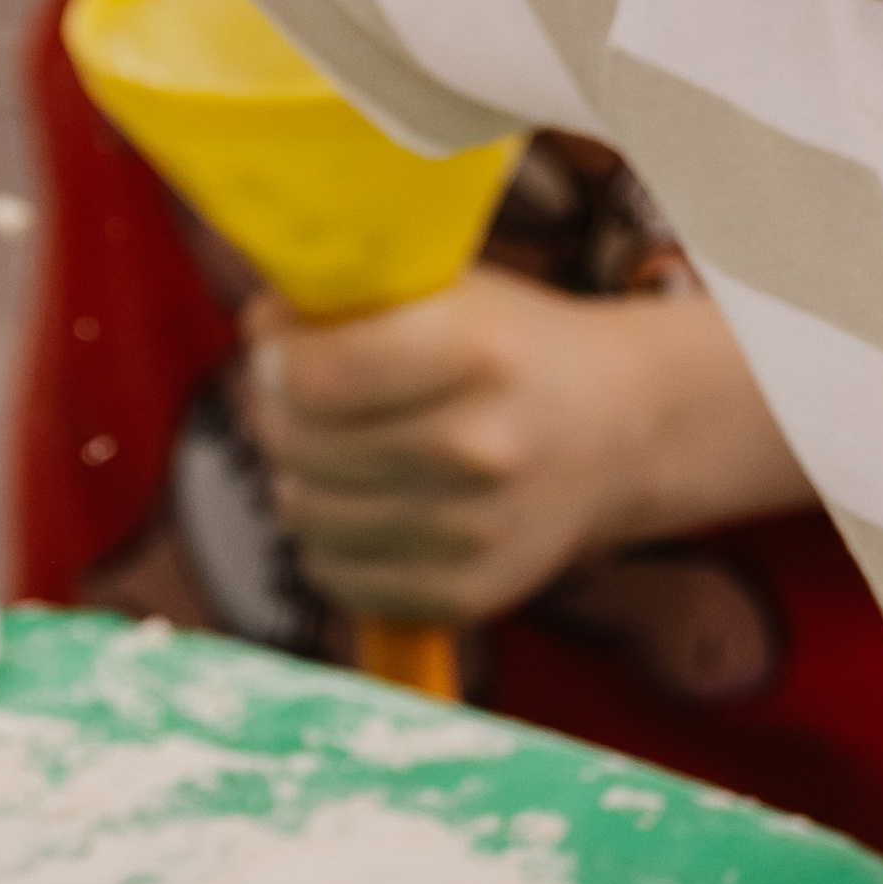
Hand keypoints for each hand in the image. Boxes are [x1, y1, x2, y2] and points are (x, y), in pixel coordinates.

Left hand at [246, 264, 811, 624]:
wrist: (623, 430)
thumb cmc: (514, 344)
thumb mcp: (453, 289)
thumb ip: (359, 296)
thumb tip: (259, 322)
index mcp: (479, 351)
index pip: (317, 373)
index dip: (273, 355)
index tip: (274, 341)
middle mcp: (482, 446)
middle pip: (300, 444)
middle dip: (273, 411)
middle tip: (288, 392)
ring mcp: (476, 532)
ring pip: (307, 514)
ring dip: (293, 475)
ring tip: (324, 444)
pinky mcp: (469, 594)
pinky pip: (337, 576)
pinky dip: (325, 540)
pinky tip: (354, 500)